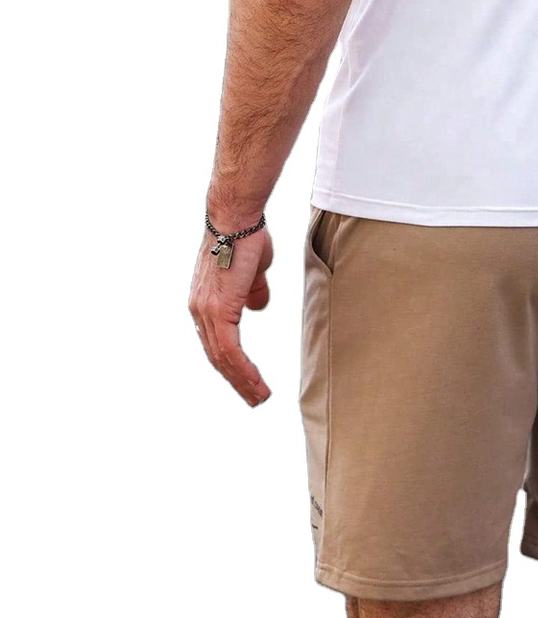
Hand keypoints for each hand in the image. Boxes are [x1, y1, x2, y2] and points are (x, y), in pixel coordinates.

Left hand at [188, 224, 273, 406]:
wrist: (238, 218)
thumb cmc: (246, 236)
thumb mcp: (252, 270)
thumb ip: (252, 291)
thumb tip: (256, 307)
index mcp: (205, 303)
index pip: (216, 343)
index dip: (232, 364)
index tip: (247, 381)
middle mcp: (199, 311)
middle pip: (216, 357)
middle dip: (236, 381)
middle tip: (254, 399)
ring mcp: (206, 312)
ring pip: (223, 359)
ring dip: (242, 382)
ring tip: (259, 397)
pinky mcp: (219, 310)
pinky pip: (230, 350)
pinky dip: (243, 371)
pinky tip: (255, 383)